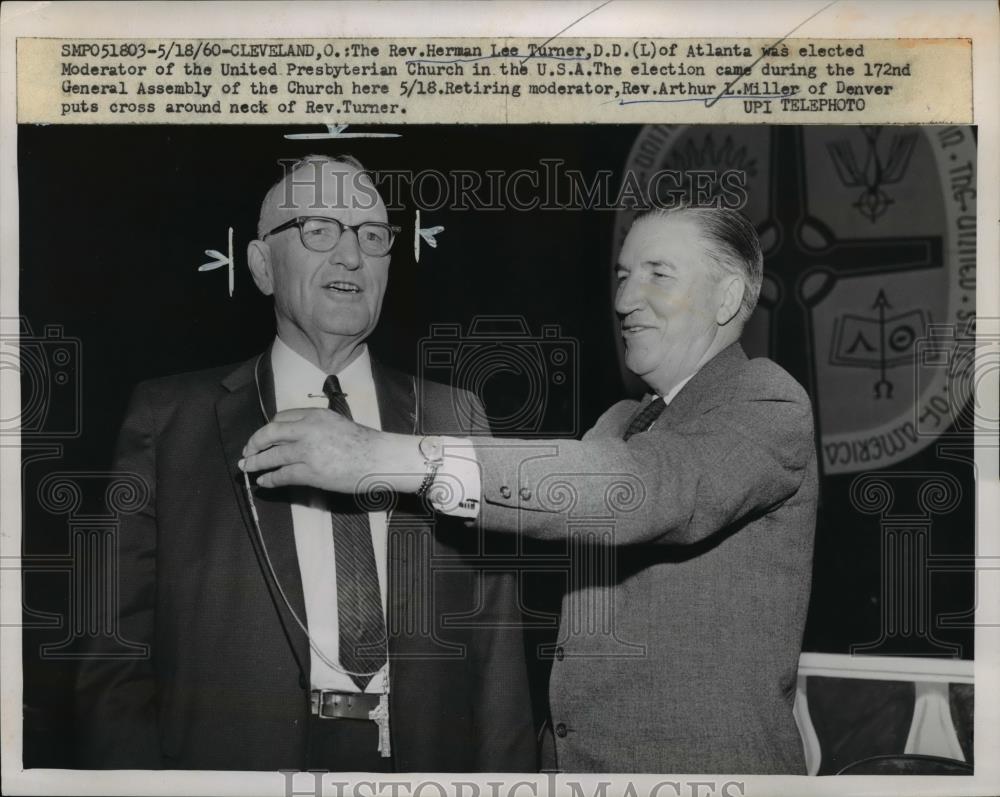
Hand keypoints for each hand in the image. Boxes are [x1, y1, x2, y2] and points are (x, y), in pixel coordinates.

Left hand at [241, 408, 379, 490]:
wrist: (380, 459)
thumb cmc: (364, 444)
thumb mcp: (337, 424)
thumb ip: (316, 427)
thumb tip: (296, 440)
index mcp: (315, 415)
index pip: (281, 418)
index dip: (268, 429)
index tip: (263, 437)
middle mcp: (307, 429)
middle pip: (269, 433)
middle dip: (254, 444)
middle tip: (247, 453)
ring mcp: (307, 451)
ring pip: (272, 456)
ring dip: (257, 463)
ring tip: (248, 469)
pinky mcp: (310, 472)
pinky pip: (282, 476)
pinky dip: (270, 479)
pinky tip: (264, 482)